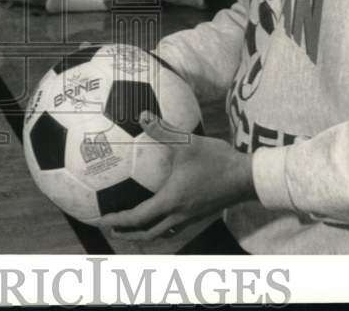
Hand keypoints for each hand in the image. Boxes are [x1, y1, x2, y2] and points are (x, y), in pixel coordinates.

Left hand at [98, 111, 255, 240]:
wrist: (247, 178)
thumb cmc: (217, 160)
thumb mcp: (188, 142)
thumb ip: (163, 130)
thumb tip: (142, 115)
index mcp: (171, 200)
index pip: (138, 217)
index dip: (118, 220)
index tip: (101, 220)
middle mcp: (178, 214)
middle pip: (147, 234)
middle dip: (127, 234)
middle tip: (111, 229)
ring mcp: (191, 217)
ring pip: (162, 233)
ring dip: (144, 233)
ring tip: (132, 227)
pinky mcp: (200, 214)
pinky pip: (175, 227)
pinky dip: (161, 227)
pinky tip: (161, 215)